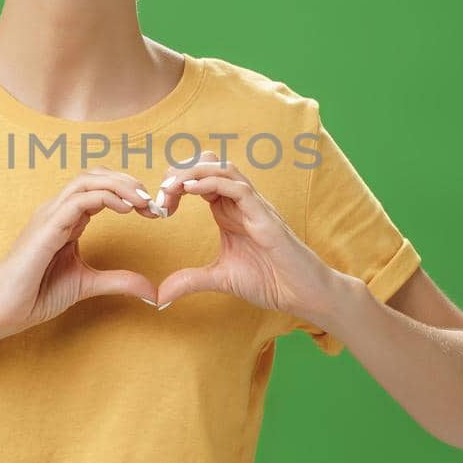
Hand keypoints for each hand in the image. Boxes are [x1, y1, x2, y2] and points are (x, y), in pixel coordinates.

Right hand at [0, 167, 161, 341]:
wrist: (2, 311)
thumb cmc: (35, 294)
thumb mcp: (87, 284)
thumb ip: (117, 281)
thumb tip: (150, 291)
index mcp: (66, 219)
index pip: (99, 188)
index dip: (128, 192)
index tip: (153, 211)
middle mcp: (57, 211)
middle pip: (95, 176)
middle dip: (128, 182)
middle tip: (153, 201)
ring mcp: (50, 215)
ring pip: (88, 181)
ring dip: (121, 185)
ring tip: (143, 201)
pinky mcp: (46, 227)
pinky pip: (79, 200)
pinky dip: (106, 198)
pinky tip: (125, 209)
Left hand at [153, 150, 341, 318]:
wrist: (304, 295)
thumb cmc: (271, 281)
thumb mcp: (220, 279)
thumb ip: (190, 281)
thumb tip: (160, 296)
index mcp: (229, 212)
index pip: (200, 181)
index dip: (176, 186)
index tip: (158, 205)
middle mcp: (241, 203)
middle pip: (210, 166)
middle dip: (181, 172)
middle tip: (160, 193)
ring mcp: (255, 207)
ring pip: (224, 170)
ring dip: (194, 173)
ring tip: (170, 186)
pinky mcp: (266, 218)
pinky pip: (239, 189)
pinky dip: (213, 183)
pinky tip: (191, 190)